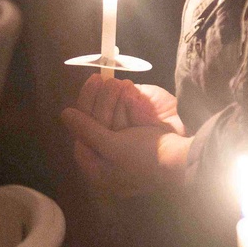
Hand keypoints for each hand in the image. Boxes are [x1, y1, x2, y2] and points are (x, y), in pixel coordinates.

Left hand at [61, 77, 190, 195]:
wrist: (182, 162)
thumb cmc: (144, 158)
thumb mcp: (112, 146)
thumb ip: (87, 131)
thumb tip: (65, 115)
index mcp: (97, 168)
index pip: (82, 132)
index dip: (85, 106)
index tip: (93, 82)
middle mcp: (106, 159)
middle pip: (95, 123)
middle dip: (101, 99)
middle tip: (105, 77)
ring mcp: (122, 150)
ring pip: (109, 118)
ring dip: (113, 97)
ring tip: (119, 81)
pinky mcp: (137, 140)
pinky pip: (125, 118)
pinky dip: (126, 102)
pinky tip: (128, 88)